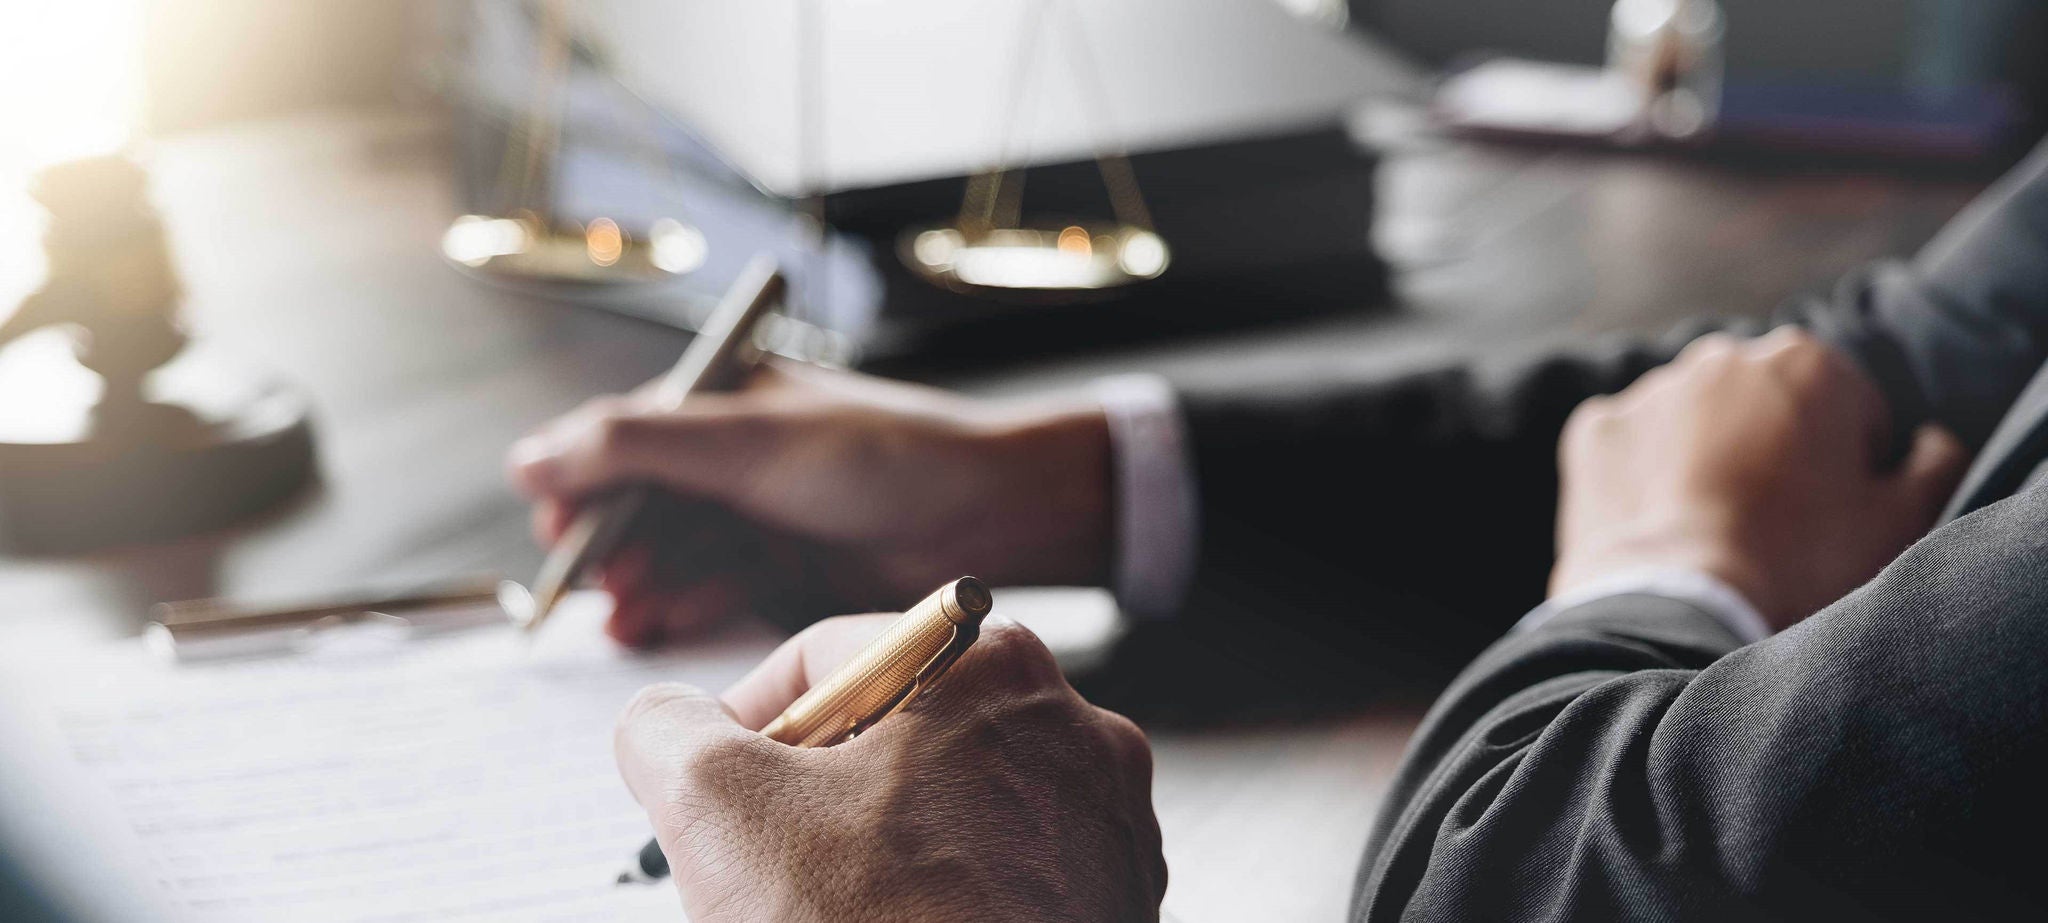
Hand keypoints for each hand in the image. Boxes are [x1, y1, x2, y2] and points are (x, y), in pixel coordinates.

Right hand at [508, 362, 1110, 645]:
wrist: (989, 511)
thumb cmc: (880, 454)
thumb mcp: (745, 441)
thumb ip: (633, 445)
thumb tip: (526, 459)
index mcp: (722, 398)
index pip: (621, 437)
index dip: (581, 486)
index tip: (556, 534)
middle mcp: (733, 454)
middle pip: (641, 504)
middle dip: (614, 546)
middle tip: (600, 588)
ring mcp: (759, 512)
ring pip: (674, 552)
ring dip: (645, 583)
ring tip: (628, 617)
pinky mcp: (785, 567)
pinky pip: (715, 586)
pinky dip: (687, 602)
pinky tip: (663, 623)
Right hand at [615, 615, 1167, 922]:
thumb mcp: (717, 802)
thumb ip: (667, 728)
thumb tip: (664, 723)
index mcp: (992, 666)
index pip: (832, 658)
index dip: (750, 725)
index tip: (719, 791)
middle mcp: (1072, 729)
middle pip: (898, 735)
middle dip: (818, 797)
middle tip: (770, 864)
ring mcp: (1105, 822)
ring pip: (952, 810)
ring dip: (881, 852)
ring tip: (836, 913)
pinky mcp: (1111, 900)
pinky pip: (1006, 878)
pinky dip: (946, 900)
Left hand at [1550, 328, 1967, 630]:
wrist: (1680, 612)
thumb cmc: (1800, 566)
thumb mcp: (1899, 521)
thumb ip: (1934, 464)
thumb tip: (1928, 442)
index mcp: (1808, 361)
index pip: (1848, 411)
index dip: (1850, 470)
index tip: (1832, 518)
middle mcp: (1723, 357)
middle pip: (1765, 406)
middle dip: (1773, 450)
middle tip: (1772, 526)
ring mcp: (1650, 390)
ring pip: (1693, 421)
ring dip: (1705, 458)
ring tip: (1712, 532)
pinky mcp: (1594, 430)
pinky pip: (1628, 447)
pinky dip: (1641, 478)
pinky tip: (1659, 527)